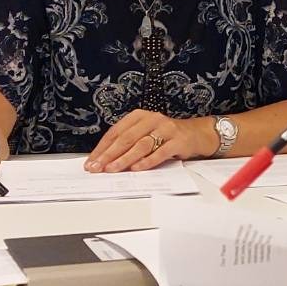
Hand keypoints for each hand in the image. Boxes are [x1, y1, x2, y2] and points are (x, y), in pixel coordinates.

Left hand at [87, 110, 212, 171]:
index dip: (102, 148)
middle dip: (109, 155)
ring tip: (113, 169)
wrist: (195, 134)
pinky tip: (137, 168)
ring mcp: (166, 129)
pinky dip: (148, 161)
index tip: (91, 162)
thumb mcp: (144, 133)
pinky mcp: (178, 141)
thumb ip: (127, 143)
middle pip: (126, 138)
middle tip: (98, 168)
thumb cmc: (165, 136)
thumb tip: (104, 161)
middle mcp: (152, 119)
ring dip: (125, 159)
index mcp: (139, 116)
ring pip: (141, 145)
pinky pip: (160, 152)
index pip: (116, 132)